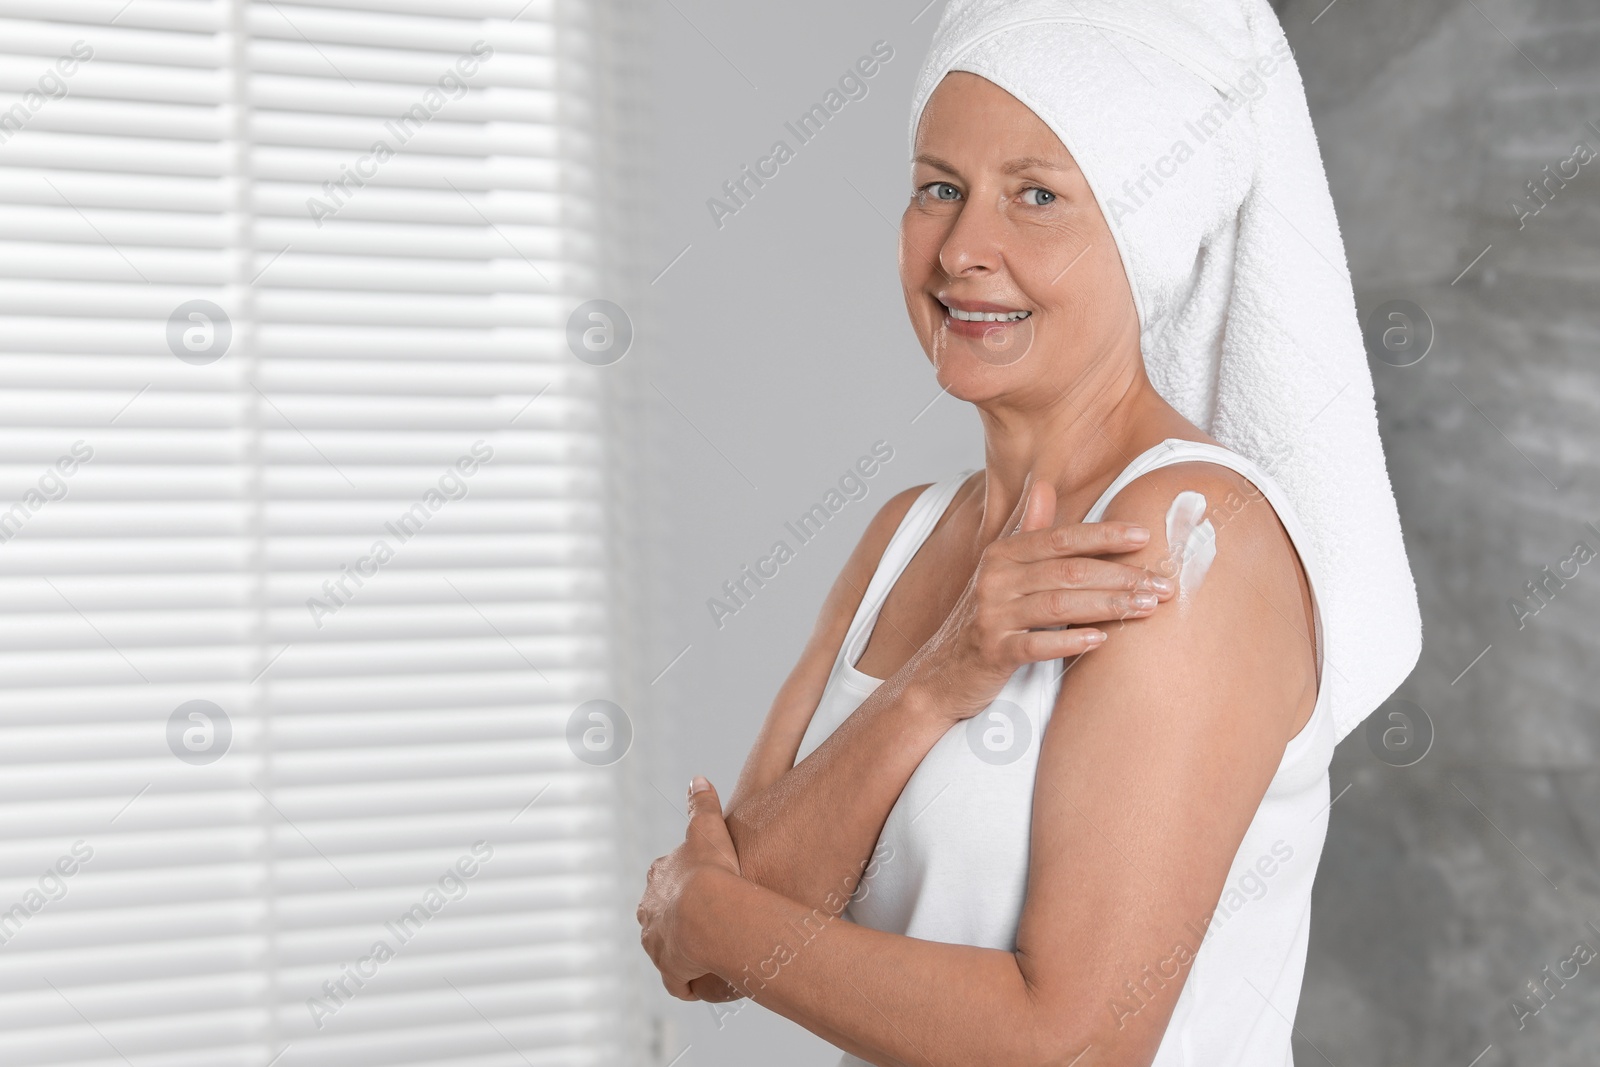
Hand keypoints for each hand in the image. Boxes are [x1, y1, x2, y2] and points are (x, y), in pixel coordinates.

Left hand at [638, 777, 742, 999]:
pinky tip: (712, 981)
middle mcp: (650, 913)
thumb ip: (701, 804)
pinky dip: (693, 983)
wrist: (708, 913)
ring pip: (669, 950)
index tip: (704, 887)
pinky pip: (681, 984)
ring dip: (687, 953)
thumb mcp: (707, 828)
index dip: (683, 885)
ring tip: (713, 953)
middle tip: (709, 923)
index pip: (663, 881)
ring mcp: (658, 945)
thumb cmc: (710, 869)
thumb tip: (697, 778)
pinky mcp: (671, 972)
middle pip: (661, 917)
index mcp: (658, 879)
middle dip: (679, 921)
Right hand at [905, 472, 1175, 721]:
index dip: (1104, 534)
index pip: (1061, 538)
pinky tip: (1101, 639)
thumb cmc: (985, 619)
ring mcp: (991, 616)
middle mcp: (994, 579)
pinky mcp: (992, 652)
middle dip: (1120, 575)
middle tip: (1162, 583)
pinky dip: (1070, 641)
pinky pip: (1035, 645)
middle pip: (1068, 571)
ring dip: (1108, 605)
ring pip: (1058, 606)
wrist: (942, 672)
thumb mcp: (1001, 570)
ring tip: (1146, 608)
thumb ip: (1027, 531)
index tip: (1144, 536)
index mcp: (1002, 554)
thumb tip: (1042, 484)